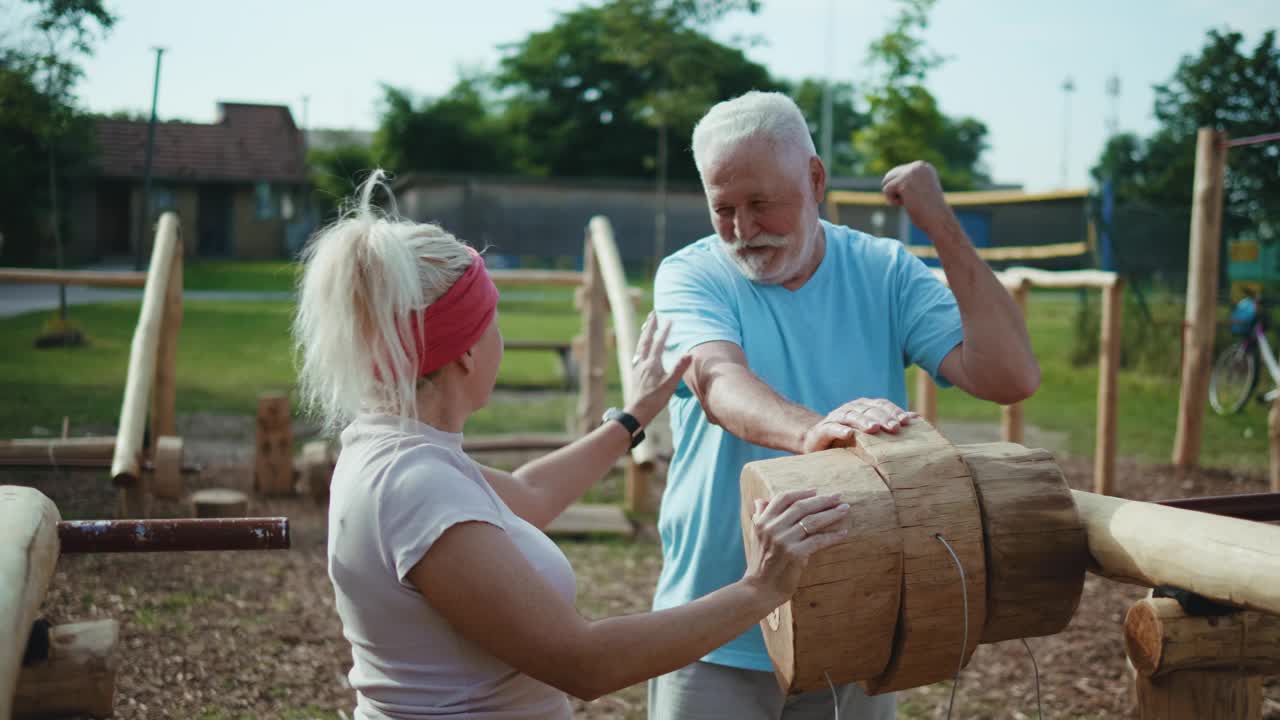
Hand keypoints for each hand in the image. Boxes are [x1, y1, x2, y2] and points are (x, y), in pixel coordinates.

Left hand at [626, 312, 691, 426]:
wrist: (637, 411)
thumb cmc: (655, 400)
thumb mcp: (670, 385)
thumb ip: (679, 368)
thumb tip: (689, 353)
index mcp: (652, 363)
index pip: (659, 343)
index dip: (665, 331)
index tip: (670, 319)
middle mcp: (643, 362)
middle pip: (646, 340)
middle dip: (650, 326)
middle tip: (654, 313)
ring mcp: (638, 367)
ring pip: (640, 346)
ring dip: (645, 334)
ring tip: (647, 325)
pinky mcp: (636, 373)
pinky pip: (638, 354)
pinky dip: (641, 346)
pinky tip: (641, 349)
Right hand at [743, 490, 849, 603]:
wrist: (760, 589)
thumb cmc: (761, 562)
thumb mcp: (756, 536)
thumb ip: (760, 516)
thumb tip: (761, 500)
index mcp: (762, 521)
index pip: (783, 498)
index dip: (801, 492)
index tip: (816, 490)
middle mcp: (772, 528)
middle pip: (801, 507)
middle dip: (822, 500)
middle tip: (838, 496)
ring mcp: (783, 541)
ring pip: (812, 521)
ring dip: (831, 514)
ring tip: (845, 509)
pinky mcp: (795, 554)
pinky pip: (818, 540)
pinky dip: (833, 536)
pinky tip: (843, 533)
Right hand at [800, 398, 917, 452]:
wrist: (817, 442)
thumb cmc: (849, 438)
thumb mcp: (870, 431)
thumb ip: (890, 423)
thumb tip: (915, 417)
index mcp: (863, 407)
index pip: (881, 404)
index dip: (893, 411)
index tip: (905, 421)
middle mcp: (850, 409)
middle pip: (868, 410)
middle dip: (882, 418)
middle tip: (894, 428)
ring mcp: (835, 418)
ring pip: (851, 416)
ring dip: (863, 421)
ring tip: (874, 429)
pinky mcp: (822, 430)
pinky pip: (831, 428)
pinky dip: (840, 429)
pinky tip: (849, 434)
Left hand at [882, 161, 953, 235]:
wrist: (938, 219)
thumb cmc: (929, 210)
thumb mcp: (919, 190)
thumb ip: (908, 181)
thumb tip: (889, 177)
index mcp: (923, 166)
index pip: (898, 172)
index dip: (900, 189)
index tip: (915, 198)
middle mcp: (918, 165)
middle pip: (890, 175)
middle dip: (894, 191)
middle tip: (909, 201)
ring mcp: (912, 172)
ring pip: (886, 181)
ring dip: (893, 196)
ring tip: (909, 202)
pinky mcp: (904, 182)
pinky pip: (886, 189)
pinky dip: (892, 200)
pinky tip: (906, 204)